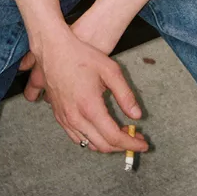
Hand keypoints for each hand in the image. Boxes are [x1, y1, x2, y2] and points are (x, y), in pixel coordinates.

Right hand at [18, 29, 147, 154]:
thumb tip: (137, 116)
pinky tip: (102, 130)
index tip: (143, 144)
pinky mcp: (58, 116)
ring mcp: (64, 118)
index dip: (131, 144)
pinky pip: (77, 137)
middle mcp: (75, 117)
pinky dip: (92, 140)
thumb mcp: (110, 70)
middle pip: (103, 146)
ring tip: (122, 134)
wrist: (53, 49)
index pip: (114, 137)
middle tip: (136, 139)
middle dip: (122, 146)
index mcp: (90, 107)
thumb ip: (125, 95)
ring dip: (107, 145)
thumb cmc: (81, 56)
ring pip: (89, 145)